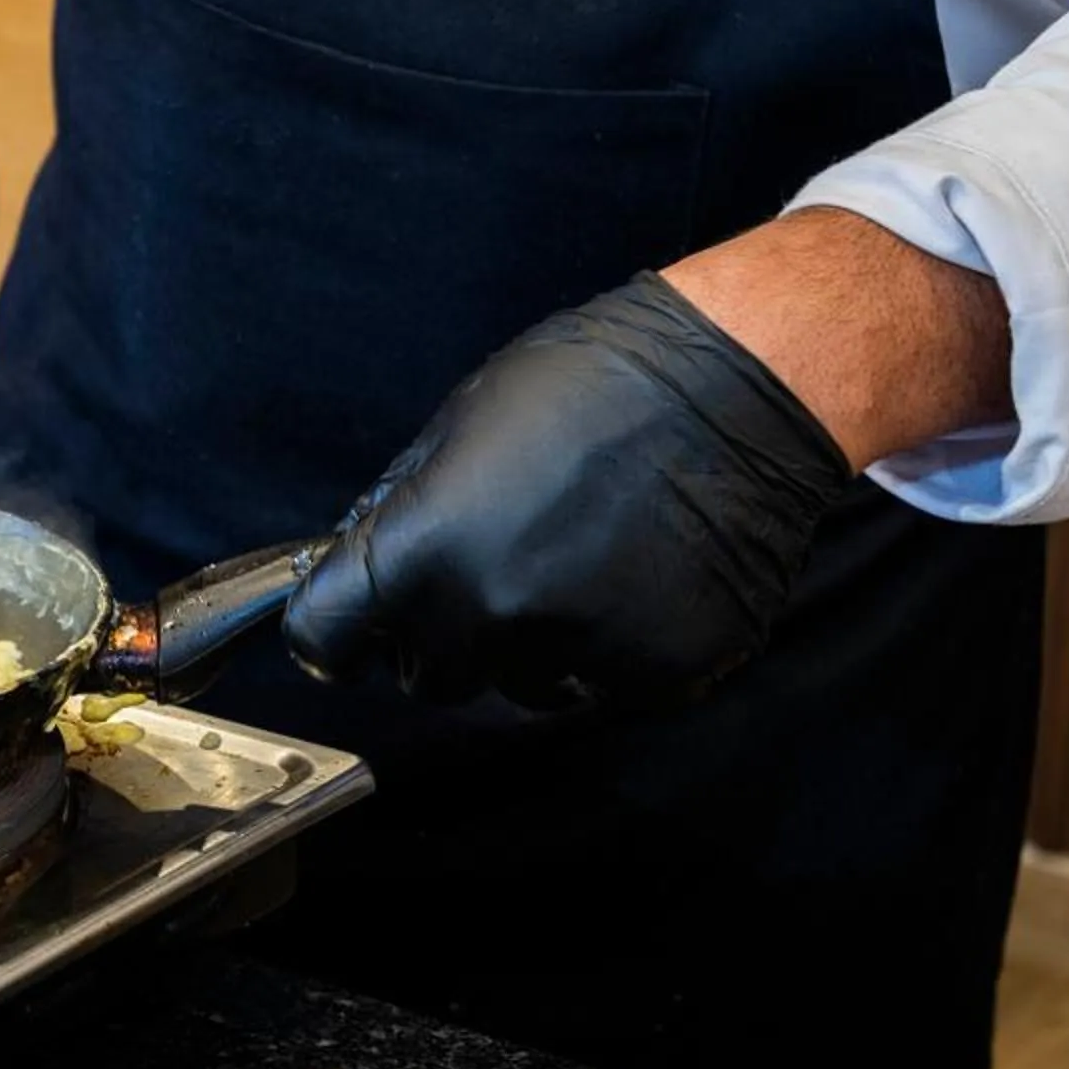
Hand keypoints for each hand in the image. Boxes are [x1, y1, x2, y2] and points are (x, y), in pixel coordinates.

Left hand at [283, 272, 856, 708]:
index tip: (348, 630)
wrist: (742, 386)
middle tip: (486, 573)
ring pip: (517, 685)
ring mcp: (579, 652)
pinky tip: (634, 576)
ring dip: (526, 645)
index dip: (331, 633)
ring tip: (573, 562)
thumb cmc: (596, 382)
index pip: (326, 636)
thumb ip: (404, 508)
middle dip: (440, 637)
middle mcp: (495, 614)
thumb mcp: (462, 423)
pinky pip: (602, 683)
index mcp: (428, 549)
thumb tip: (361, 560)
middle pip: (428, 676)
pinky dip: (608, 647)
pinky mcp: (657, 674)